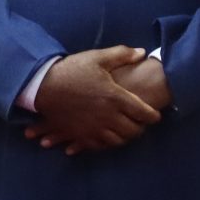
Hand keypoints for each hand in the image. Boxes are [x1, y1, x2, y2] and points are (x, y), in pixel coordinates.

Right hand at [25, 46, 161, 154]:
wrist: (43, 86)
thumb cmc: (72, 70)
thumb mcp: (98, 58)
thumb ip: (122, 55)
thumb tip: (142, 53)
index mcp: (115, 97)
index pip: (143, 113)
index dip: (153, 116)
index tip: (156, 116)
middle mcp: (107, 116)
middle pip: (133, 131)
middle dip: (141, 128)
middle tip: (142, 124)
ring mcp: (93, 127)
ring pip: (118, 141)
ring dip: (125, 138)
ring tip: (127, 131)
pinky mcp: (80, 134)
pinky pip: (99, 146)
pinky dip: (108, 144)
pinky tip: (109, 137)